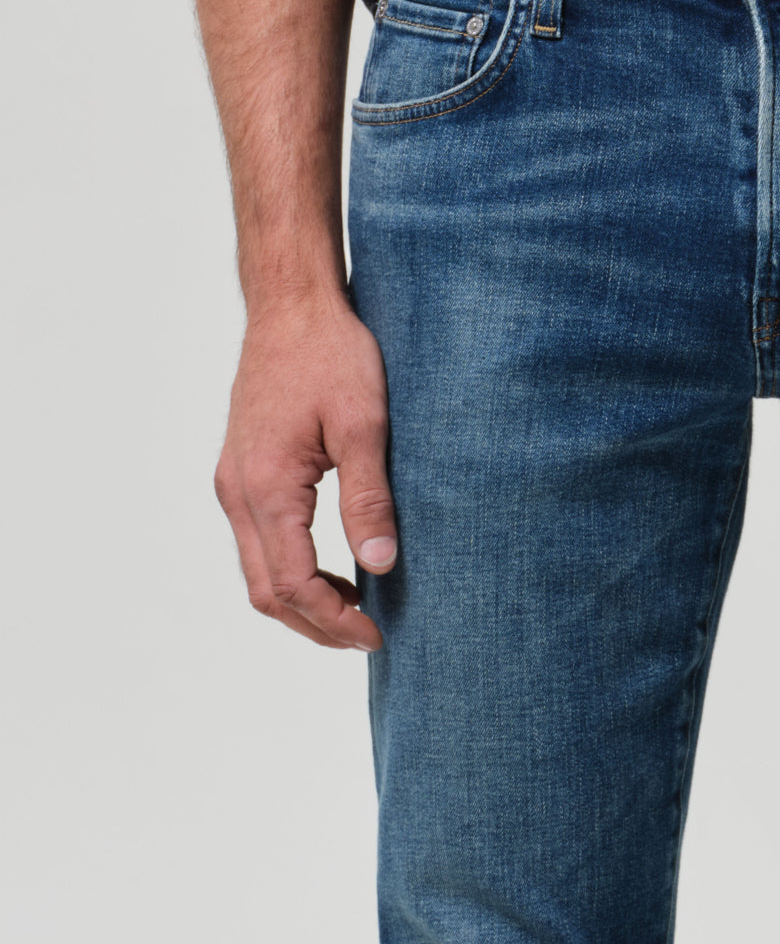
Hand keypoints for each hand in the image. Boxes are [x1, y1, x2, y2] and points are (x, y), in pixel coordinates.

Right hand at [213, 295, 392, 650]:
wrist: (291, 306)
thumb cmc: (330, 354)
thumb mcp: (364, 424)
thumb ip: (369, 499)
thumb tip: (381, 566)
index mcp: (267, 487)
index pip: (294, 583)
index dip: (335, 620)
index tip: (377, 634)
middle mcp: (238, 492)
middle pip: (266, 591)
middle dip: (315, 625)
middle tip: (367, 637)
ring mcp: (233, 483)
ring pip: (257, 571)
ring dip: (301, 601)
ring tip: (354, 610)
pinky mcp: (241, 472)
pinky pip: (258, 542)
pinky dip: (290, 570)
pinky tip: (331, 569)